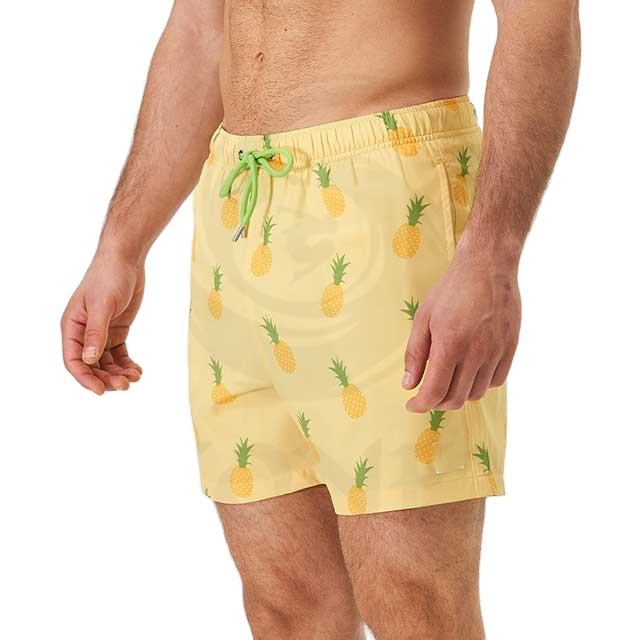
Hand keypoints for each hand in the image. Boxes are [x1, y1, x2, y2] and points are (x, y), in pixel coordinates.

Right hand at [61, 251, 144, 394]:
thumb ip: (96, 333)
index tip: (100, 390)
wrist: (125, 260)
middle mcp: (84, 332)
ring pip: (107, 362)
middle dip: (106, 378)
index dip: (85, 378)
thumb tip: (89, 360)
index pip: (73, 360)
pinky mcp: (116, 330)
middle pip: (91, 365)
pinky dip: (127, 364)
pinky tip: (137, 370)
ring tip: (135, 378)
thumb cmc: (108, 277)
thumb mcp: (102, 305)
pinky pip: (119, 354)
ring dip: (119, 373)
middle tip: (125, 385)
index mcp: (72, 326)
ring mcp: (101, 332)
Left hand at [403, 247, 520, 411]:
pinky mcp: (510, 349)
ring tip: (448, 381)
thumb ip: (414, 354)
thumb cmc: (451, 291)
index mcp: (449, 346)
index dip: (420, 405)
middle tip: (427, 395)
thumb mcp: (423, 319)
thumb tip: (409, 384)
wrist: (487, 268)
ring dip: (458, 394)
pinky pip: (495, 381)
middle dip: (437, 403)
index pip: (434, 392)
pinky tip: (469, 371)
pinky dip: (480, 384)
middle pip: (456, 399)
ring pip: (476, 394)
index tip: (412, 404)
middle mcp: (475, 354)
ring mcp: (496, 353)